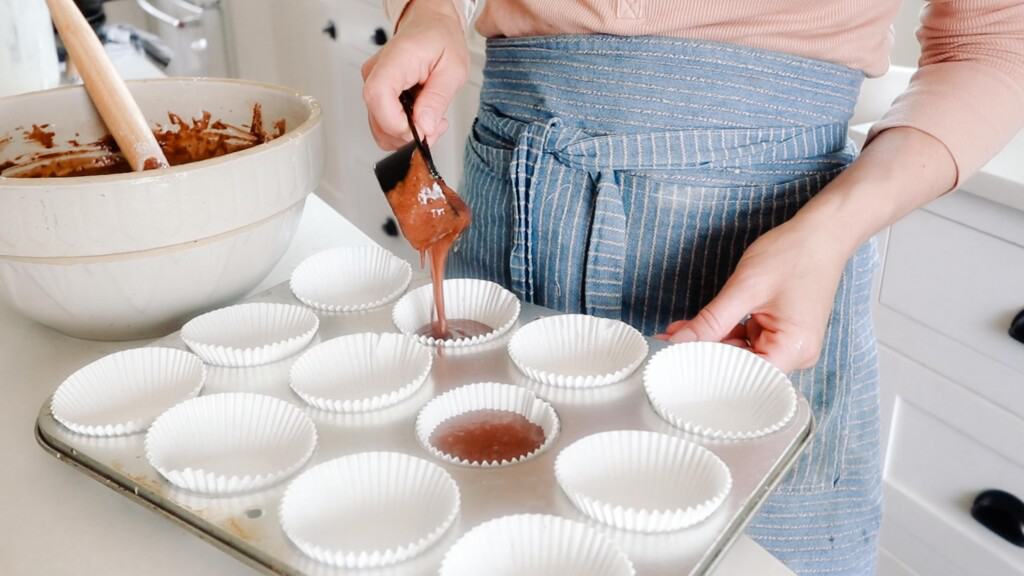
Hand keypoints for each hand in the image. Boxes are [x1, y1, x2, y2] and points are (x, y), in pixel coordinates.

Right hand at [361, 0, 468, 149]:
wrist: (431, 25)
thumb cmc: (441, 39)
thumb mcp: (453, 68)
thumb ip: (437, 99)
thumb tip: (424, 127)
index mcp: (395, 61)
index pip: (378, 98)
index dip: (398, 124)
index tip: (422, 129)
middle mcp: (376, 74)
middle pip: (378, 121)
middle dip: (409, 135)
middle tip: (435, 124)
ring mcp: (374, 85)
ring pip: (381, 129)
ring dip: (408, 134)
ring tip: (430, 119)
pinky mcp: (378, 95)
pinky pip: (385, 123)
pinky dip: (404, 129)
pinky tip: (420, 117)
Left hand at [657, 217, 850, 372]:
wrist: (821, 234)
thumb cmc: (793, 255)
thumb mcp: (745, 289)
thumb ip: (711, 321)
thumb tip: (678, 343)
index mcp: (794, 349)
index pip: (743, 376)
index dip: (708, 370)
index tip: (677, 360)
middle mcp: (796, 354)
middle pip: (741, 367)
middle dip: (706, 353)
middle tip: (670, 342)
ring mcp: (789, 344)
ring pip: (740, 354)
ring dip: (712, 341)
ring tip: (680, 330)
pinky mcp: (781, 334)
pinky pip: (747, 341)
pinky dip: (725, 332)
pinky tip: (700, 325)